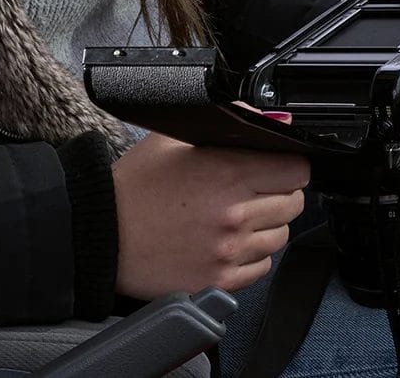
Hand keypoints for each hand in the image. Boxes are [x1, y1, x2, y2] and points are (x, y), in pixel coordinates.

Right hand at [113, 132, 308, 296]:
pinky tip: (226, 241)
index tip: (277, 166)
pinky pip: (261, 267)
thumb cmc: (135, 187)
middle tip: (253, 189)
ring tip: (235, 216)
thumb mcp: (175, 138)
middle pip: (294, 204)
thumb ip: (230, 123)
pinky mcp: (220, 280)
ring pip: (280, 237)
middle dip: (279, 193)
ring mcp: (229, 251)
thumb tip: (273, 119)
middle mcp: (234, 214)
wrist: (102, 234)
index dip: (289, 165)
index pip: (297, 170)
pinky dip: (251, 255)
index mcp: (227, 173)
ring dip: (266, 225)